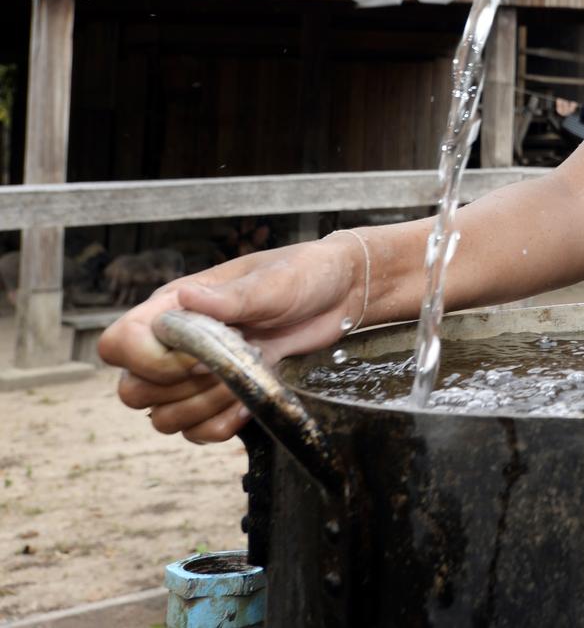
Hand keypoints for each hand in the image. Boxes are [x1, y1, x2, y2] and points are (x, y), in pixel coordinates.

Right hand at [98, 238, 360, 443]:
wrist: (341, 296)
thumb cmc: (304, 276)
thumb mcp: (273, 281)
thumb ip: (232, 297)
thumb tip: (188, 298)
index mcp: (173, 308)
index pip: (117, 344)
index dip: (148, 362)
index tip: (199, 357)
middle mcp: (174, 344)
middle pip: (132, 391)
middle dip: (181, 390)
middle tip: (229, 368)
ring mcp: (195, 375)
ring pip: (160, 418)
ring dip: (202, 410)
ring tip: (244, 381)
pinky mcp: (220, 398)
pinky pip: (195, 432)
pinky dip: (219, 426)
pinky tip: (249, 404)